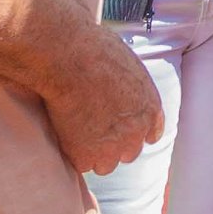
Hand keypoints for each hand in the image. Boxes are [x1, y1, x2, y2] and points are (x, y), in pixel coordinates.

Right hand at [39, 27, 162, 174]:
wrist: (70, 58)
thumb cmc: (93, 49)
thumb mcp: (126, 61)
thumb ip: (128, 82)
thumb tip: (118, 80)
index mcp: (149, 108)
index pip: (151, 133)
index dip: (133, 130)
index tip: (120, 127)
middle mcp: (135, 132)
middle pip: (128, 152)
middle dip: (113, 143)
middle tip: (92, 127)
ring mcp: (111, 148)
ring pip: (104, 164)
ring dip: (92, 153)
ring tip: (74, 133)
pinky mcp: (85, 157)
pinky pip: (79, 163)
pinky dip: (70, 153)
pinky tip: (62, 134)